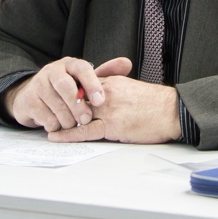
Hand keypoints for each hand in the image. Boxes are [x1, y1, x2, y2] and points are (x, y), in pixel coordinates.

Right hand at [4, 56, 132, 131]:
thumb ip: (106, 74)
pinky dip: (54, 125)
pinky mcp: (29, 100)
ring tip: (72, 124)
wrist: (34, 97)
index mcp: (69, 64)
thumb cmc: (66, 90)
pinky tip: (58, 125)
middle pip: (66, 86)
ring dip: (67, 119)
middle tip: (87, 119)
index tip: (100, 101)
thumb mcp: (84, 81)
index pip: (82, 69)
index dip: (92, 85)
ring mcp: (38, 85)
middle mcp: (52, 70)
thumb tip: (127, 63)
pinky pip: (45, 116)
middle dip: (78, 105)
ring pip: (55, 104)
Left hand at [47, 74, 182, 144]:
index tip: (55, 95)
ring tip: (46, 123)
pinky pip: (85, 130)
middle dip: (59, 104)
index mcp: (111, 82)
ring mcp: (108, 109)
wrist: (172, 111)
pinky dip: (68, 134)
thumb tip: (103, 96)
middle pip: (75, 97)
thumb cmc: (156, 104)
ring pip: (76, 113)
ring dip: (60, 119)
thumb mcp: (132, 88)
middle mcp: (106, 93)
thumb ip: (115, 90)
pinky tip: (57, 136)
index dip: (68, 91)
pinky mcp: (112, 125)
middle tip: (45, 110)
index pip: (83, 84)